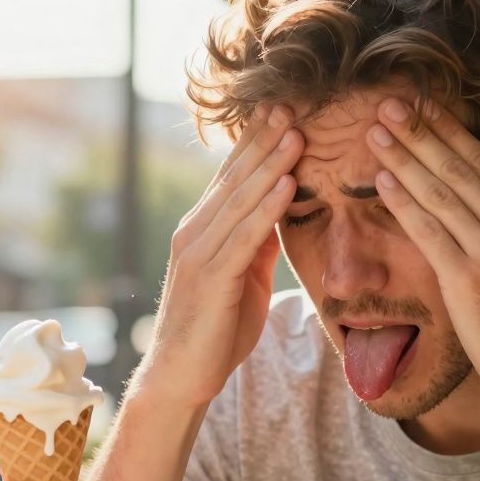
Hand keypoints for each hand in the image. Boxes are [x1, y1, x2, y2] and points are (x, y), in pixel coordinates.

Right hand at [137, 104, 302, 408]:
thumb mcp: (243, 278)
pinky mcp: (211, 278)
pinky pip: (244, 236)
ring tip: (297, 133)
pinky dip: (267, 208)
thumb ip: (256, 243)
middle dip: (264, 140)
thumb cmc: (215, 331)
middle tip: (292, 103)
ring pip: (240, 200)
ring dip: (271, 165)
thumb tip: (281, 211)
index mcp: (202, 231)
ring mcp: (199, 254)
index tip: (283, 110)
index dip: (256, 143)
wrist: (182, 378)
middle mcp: (194, 233)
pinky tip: (288, 185)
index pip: (232, 177)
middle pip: (235, 178)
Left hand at [366, 98, 479, 409]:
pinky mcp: (468, 281)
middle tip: (388, 105)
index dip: (449, 132)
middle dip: (420, 135)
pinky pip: (429, 233)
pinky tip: (381, 182)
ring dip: (403, 161)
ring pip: (440, 195)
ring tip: (375, 135)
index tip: (422, 105)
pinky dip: (404, 204)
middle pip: (458, 170)